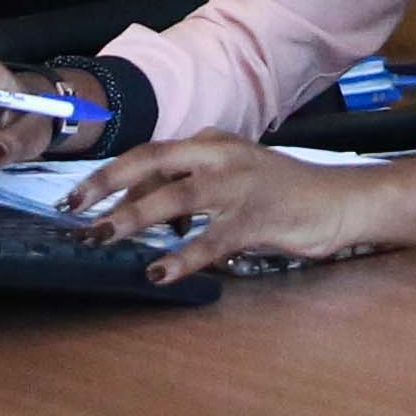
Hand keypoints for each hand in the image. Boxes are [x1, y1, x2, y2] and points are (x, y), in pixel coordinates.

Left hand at [69, 136, 415, 284]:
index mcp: (212, 143)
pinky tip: (158, 272)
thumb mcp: (233, 175)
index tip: (77, 195)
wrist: (343, 201)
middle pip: (152, 162)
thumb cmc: (284, 193)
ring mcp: (240, 186)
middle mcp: (221, 156)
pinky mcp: (259, 219)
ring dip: (133, 218)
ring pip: (176, 197)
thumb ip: (190, 184)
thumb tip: (140, 208)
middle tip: (73, 210)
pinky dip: (182, 256)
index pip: (150, 152)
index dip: (110, 173)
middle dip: (107, 186)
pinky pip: (212, 240)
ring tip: (101, 237)